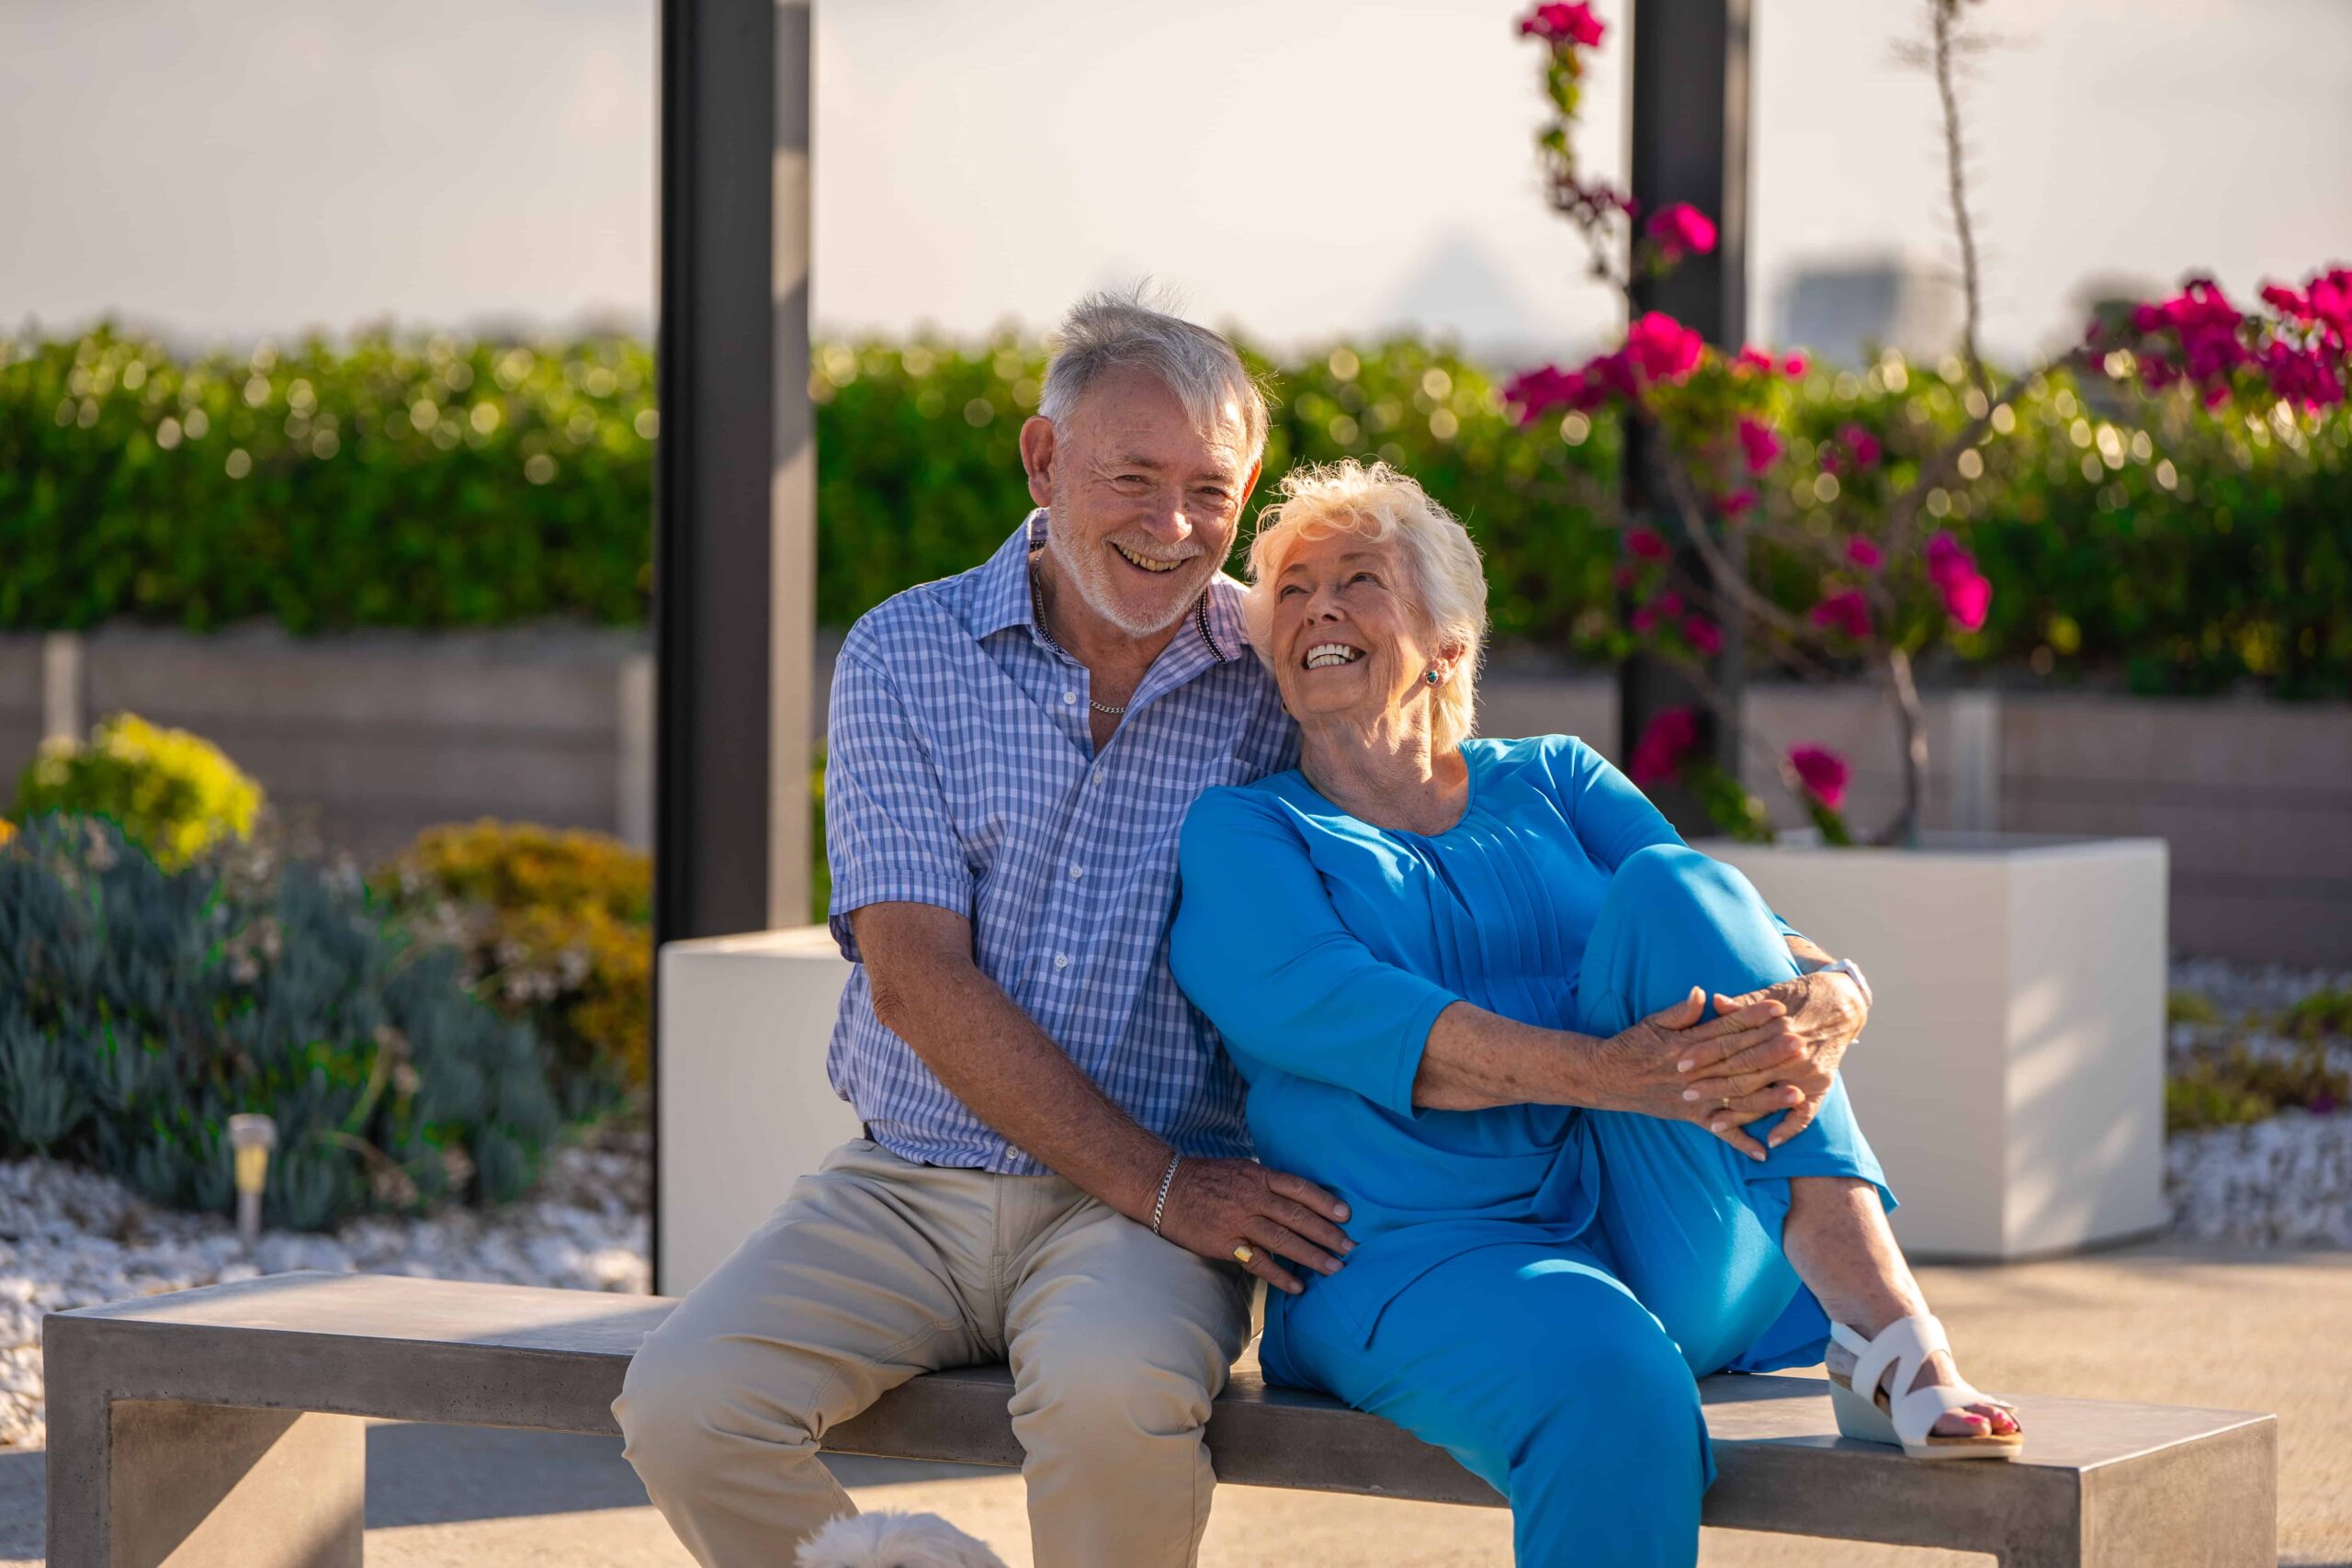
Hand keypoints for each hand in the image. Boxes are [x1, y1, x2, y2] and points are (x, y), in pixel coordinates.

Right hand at [1156, 1157, 1354, 1295]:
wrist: (1165, 1187)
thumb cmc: (1205, 1177)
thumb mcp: (1241, 1168)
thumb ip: (1267, 1182)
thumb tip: (1298, 1198)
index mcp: (1258, 1176)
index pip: (1299, 1188)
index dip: (1324, 1202)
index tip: (1346, 1215)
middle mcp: (1253, 1197)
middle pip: (1298, 1217)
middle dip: (1327, 1233)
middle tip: (1351, 1248)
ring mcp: (1239, 1221)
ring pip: (1283, 1240)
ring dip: (1311, 1256)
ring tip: (1334, 1268)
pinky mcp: (1226, 1244)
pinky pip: (1258, 1263)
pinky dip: (1280, 1275)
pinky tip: (1297, 1286)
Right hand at [1591, 988, 1806, 1160]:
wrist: (1607, 1078)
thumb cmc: (1632, 1045)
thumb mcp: (1653, 1021)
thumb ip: (1681, 1011)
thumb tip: (1703, 993)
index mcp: (1688, 1045)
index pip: (1727, 1029)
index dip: (1753, 1019)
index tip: (1780, 1010)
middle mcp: (1696, 1072)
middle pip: (1739, 1062)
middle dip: (1771, 1055)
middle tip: (1801, 1046)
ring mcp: (1695, 1097)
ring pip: (1736, 1098)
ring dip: (1767, 1098)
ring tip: (1796, 1095)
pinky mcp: (1692, 1115)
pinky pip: (1719, 1131)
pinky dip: (1740, 1142)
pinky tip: (1763, 1152)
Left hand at [1686, 969, 1868, 1147]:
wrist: (1844, 1003)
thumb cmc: (1801, 995)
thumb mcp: (1772, 992)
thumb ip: (1743, 1004)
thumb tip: (1715, 1001)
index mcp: (1775, 1026)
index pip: (1731, 1043)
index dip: (1704, 1053)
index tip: (1680, 1063)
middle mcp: (1790, 1051)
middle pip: (1743, 1073)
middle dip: (1712, 1085)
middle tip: (1685, 1094)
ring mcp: (1807, 1071)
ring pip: (1765, 1096)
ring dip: (1739, 1113)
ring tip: (1713, 1124)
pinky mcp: (1822, 1085)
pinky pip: (1805, 1113)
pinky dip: (1789, 1129)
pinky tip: (1770, 1143)